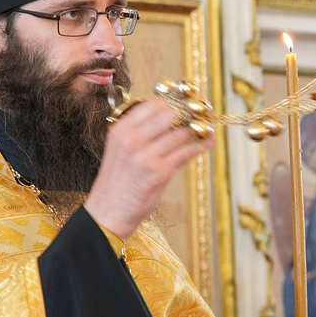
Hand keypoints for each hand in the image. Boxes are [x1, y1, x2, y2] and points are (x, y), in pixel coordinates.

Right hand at [84, 99, 211, 237]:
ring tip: (207, 129)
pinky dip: (201, 145)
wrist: (107, 213)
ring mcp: (147, 156)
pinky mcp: (160, 173)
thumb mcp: (119, 150)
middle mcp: (132, 140)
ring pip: (182, 133)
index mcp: (121, 130)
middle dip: (187, 114)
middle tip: (198, 116)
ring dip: (198, 130)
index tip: (184, 105)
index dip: (173, 103)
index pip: (153, 104)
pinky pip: (187, 151)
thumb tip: (170, 116)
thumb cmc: (116, 183)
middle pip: (170, 114)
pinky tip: (208, 142)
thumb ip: (139, 133)